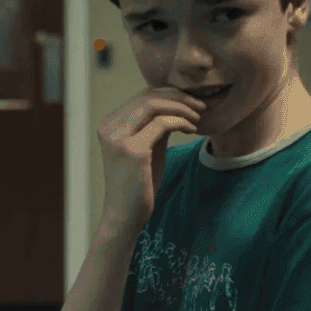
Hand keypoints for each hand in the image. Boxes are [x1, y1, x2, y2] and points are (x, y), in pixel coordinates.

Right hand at [97, 87, 205, 231]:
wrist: (125, 215)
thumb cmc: (138, 184)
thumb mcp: (147, 147)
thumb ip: (155, 126)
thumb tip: (177, 104)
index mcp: (109, 124)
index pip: (142, 97)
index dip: (170, 95)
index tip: (191, 102)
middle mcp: (109, 127)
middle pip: (147, 97)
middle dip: (178, 97)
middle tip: (201, 105)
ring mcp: (118, 137)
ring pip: (153, 105)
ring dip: (181, 107)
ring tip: (198, 117)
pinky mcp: (132, 150)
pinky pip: (162, 124)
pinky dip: (181, 121)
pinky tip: (192, 129)